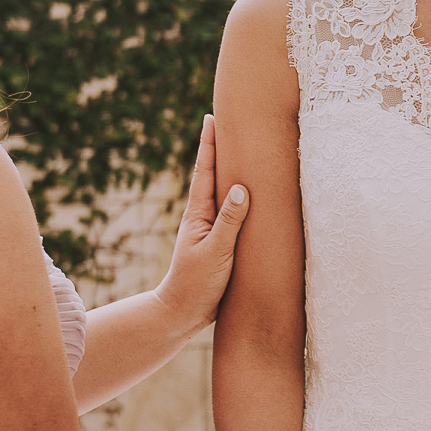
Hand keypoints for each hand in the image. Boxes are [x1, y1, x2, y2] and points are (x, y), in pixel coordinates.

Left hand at [153, 114, 249, 333]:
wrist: (183, 312)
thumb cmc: (197, 283)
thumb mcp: (216, 251)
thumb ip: (230, 221)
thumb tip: (243, 188)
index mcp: (199, 213)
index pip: (205, 171)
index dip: (209, 144)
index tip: (211, 117)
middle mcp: (203, 216)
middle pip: (212, 174)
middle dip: (218, 148)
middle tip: (225, 121)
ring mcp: (210, 228)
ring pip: (221, 192)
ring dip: (228, 169)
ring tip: (239, 149)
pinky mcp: (220, 242)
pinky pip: (231, 211)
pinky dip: (238, 196)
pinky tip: (247, 195)